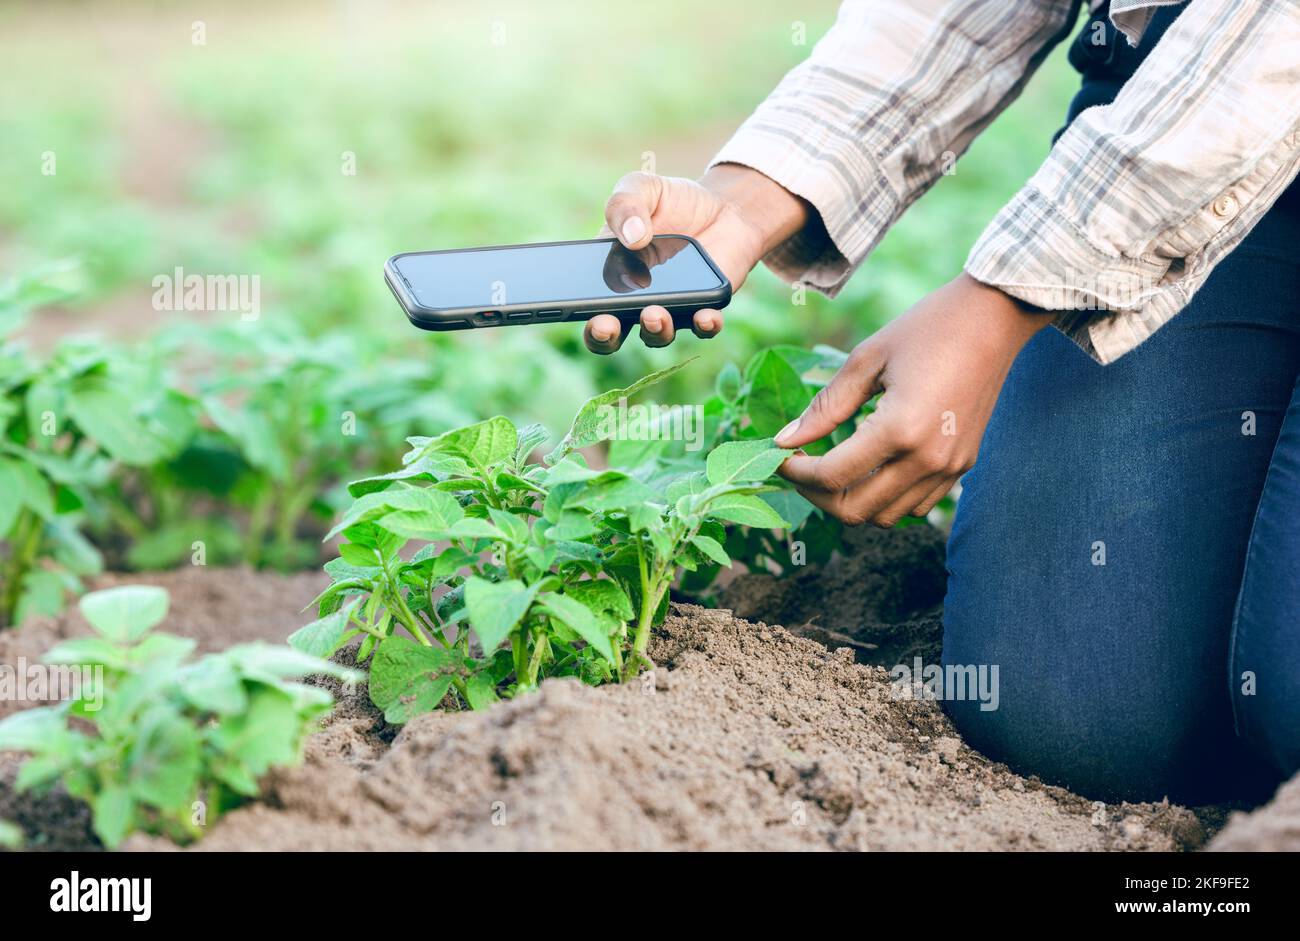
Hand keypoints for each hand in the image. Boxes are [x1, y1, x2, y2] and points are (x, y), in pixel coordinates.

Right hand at [585, 165, 807, 353]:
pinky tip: (706, 317)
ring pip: (657, 335)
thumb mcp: (642, 189)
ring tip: (654, 314)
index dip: (573, 311)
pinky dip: (704, 326)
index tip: (567, 306)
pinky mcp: (704, 307)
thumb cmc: (673, 202)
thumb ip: (626, 204)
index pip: (584, 303)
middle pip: (613, 334)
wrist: (723, 206)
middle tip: (605, 325)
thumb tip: (633, 236)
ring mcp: (671, 308)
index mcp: (610, 274)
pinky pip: (703, 327)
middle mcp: (636, 300)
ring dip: (654, 331)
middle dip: (604, 336)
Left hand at [775, 274, 1052, 525]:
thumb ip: (825, 407)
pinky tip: (871, 467)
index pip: (833, 477)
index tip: (780, 458)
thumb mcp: (866, 359)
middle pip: (856, 510)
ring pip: (886, 517)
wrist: (994, 319)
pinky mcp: (962, 466)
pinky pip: (915, 505)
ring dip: (852, 501)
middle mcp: (928, 459)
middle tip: (801, 469)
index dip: (797, 473)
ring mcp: (950, 467)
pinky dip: (886, 498)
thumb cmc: (927, 328)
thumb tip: (784, 441)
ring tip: (833, 469)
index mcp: (900, 429)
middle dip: (818, 495)